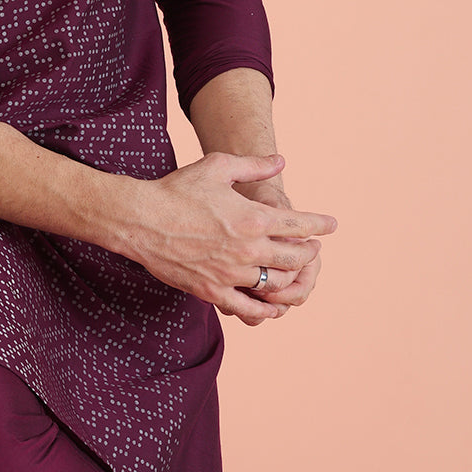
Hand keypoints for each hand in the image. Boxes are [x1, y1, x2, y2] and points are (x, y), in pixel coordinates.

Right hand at [112, 153, 336, 326]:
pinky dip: (266, 309)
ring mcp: (231, 273)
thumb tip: (281, 162)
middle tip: (313, 247)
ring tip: (292, 271)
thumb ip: (253, 166)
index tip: (331, 225)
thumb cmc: (177, 189)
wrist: (140, 219)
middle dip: (310, 252)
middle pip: (294, 258)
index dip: (320, 225)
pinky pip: (248, 307)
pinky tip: (273, 306)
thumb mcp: (217, 167)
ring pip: (275, 284)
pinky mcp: (212, 291)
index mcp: (252, 218)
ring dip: (290, 278)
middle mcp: (247, 249)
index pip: (299, 225)